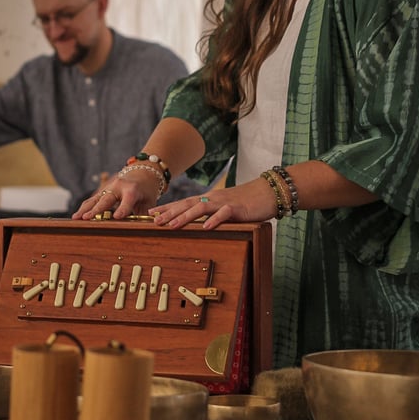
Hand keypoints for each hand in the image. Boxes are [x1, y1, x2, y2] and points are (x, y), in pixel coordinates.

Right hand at [72, 171, 162, 219]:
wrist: (141, 174)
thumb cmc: (146, 191)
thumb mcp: (149, 202)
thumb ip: (144, 216)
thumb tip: (142, 230)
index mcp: (133, 189)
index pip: (127, 200)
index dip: (123, 209)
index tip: (117, 217)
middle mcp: (118, 186)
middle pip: (106, 199)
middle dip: (97, 209)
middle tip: (87, 218)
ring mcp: (108, 188)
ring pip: (95, 199)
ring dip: (85, 209)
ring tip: (76, 218)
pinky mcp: (102, 191)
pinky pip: (92, 200)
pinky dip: (85, 208)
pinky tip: (77, 216)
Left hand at [149, 176, 277, 229]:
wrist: (268, 192)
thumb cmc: (246, 202)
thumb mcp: (225, 207)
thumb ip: (211, 213)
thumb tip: (198, 224)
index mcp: (208, 199)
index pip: (184, 203)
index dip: (167, 208)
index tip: (150, 214)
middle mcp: (212, 199)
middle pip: (187, 204)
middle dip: (169, 212)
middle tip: (153, 220)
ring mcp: (224, 202)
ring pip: (200, 208)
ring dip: (184, 216)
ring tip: (171, 225)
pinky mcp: (237, 208)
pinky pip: (223, 214)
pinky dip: (213, 220)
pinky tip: (205, 227)